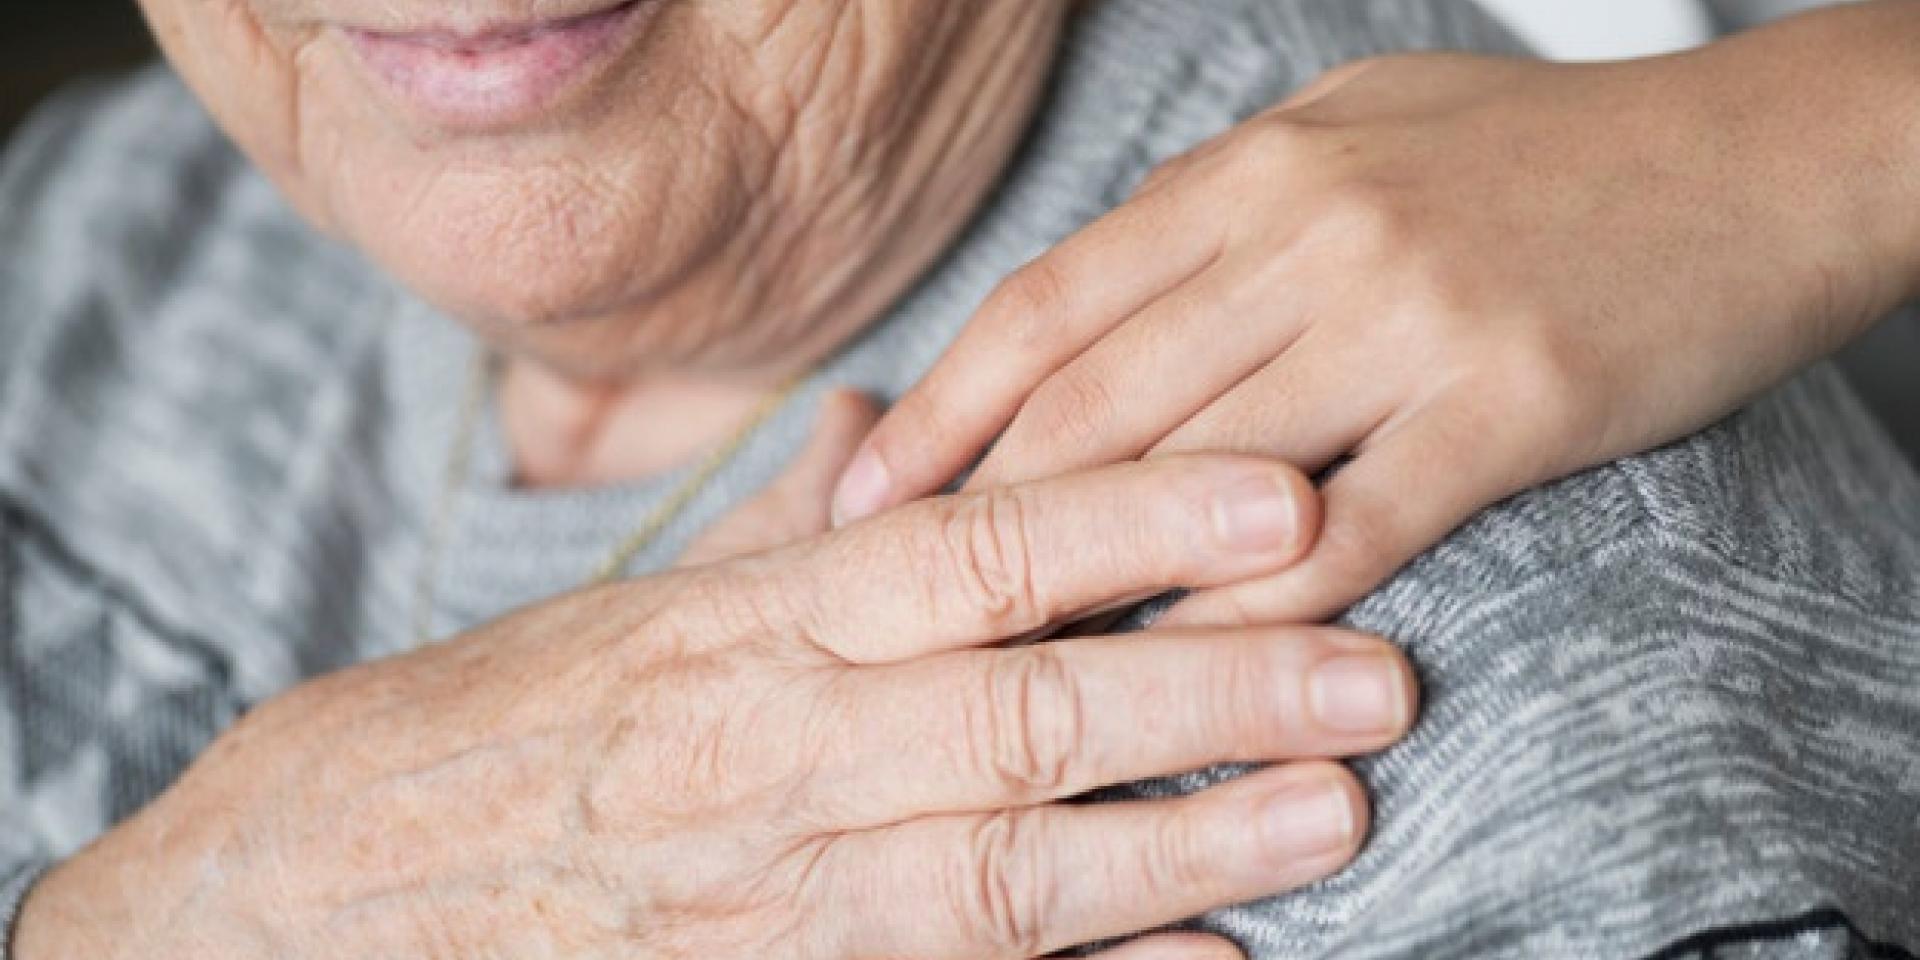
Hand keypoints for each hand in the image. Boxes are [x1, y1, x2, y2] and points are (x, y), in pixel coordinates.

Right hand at [15, 453, 1414, 958]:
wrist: (329, 892)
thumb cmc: (509, 727)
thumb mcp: (643, 602)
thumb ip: (785, 527)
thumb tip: (890, 423)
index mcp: (752, 624)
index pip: (975, 547)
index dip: (1139, 515)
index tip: (1283, 496)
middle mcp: (773, 752)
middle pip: (1028, 710)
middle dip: (1215, 689)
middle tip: (1378, 672)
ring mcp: (777, 895)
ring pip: (1010, 868)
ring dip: (1185, 844)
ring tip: (1335, 816)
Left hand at [834, 27, 1919, 627]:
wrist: (1757, 160)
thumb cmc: (1543, 154)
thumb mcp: (1353, 130)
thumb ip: (1222, 210)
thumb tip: (1099, 299)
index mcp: (1256, 170)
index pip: (1050, 303)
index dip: (939, 406)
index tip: (860, 489)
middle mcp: (1309, 235)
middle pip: (1092, 397)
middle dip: (975, 510)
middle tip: (895, 601)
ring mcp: (1404, 317)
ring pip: (1194, 470)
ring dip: (1089, 575)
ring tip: (1008, 656)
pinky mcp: (1503, 405)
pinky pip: (1343, 529)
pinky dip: (1250, 608)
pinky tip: (1188, 664)